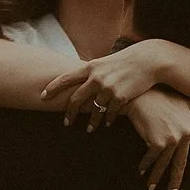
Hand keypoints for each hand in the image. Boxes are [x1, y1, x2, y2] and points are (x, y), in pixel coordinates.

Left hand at [41, 40, 171, 130]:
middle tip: (66, 122)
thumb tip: (78, 81)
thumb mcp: (105, 62)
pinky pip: (110, 113)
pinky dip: (108, 120)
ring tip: (90, 129)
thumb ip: (92, 72)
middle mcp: (96, 78)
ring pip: (94, 110)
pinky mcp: (120, 97)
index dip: (51, 88)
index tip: (41, 96)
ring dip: (91, 121)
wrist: (148, 60)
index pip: (65, 78)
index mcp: (90, 67)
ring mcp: (108, 88)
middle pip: (76, 99)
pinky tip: (108, 124)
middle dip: (69, 113)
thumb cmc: (126, 61)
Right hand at [123, 88, 189, 189]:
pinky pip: (151, 159)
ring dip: (156, 177)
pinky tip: (141, 171)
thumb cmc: (161, 97)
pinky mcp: (157, 143)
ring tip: (151, 187)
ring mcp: (172, 140)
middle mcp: (185, 134)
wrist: (141, 95)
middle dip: (175, 180)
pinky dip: (145, 165)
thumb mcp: (184, 102)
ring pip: (164, 164)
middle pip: (181, 163)